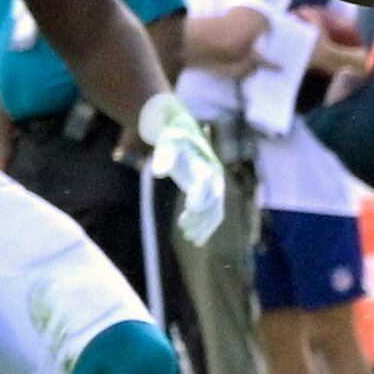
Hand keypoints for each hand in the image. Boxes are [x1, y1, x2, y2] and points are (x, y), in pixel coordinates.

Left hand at [137, 92, 226, 246]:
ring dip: (204, 226)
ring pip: (216, 211)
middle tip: (182, 228)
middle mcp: (215, 175)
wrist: (184, 133)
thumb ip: (163, 157)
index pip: (205, 184)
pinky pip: (215, 214)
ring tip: (187, 236)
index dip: (198, 197)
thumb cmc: (174, 139)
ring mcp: (216, 185)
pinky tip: (196, 239)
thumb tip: (158, 173)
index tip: (188, 211)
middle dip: (199, 217)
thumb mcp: (166, 144)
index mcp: (205, 163)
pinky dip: (207, 228)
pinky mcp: (212, 193)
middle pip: (213, 201)